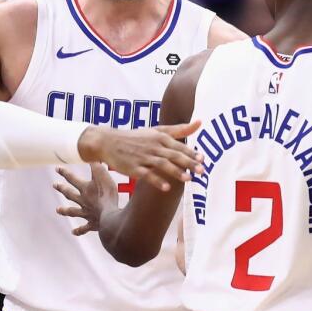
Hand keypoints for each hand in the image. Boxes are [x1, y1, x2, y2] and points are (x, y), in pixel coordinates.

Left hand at [54, 164, 118, 235]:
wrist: (110, 216)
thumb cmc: (108, 195)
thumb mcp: (104, 176)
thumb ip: (97, 165)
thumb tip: (91, 155)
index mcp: (85, 189)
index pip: (72, 179)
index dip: (65, 173)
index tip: (57, 168)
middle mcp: (83, 201)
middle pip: (70, 194)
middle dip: (62, 189)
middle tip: (54, 185)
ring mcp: (86, 213)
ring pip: (73, 211)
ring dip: (65, 210)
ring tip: (57, 210)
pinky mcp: (92, 224)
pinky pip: (83, 228)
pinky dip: (78, 230)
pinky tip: (73, 232)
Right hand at [77, 121, 203, 191]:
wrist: (108, 142)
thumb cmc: (136, 137)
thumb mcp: (157, 130)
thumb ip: (179, 129)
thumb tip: (200, 122)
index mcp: (160, 137)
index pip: (179, 145)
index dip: (191, 152)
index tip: (203, 159)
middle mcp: (153, 146)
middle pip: (173, 155)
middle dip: (188, 163)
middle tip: (201, 171)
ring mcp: (143, 157)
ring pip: (162, 164)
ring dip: (175, 172)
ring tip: (188, 179)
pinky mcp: (134, 168)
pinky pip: (147, 175)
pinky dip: (157, 181)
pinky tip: (166, 187)